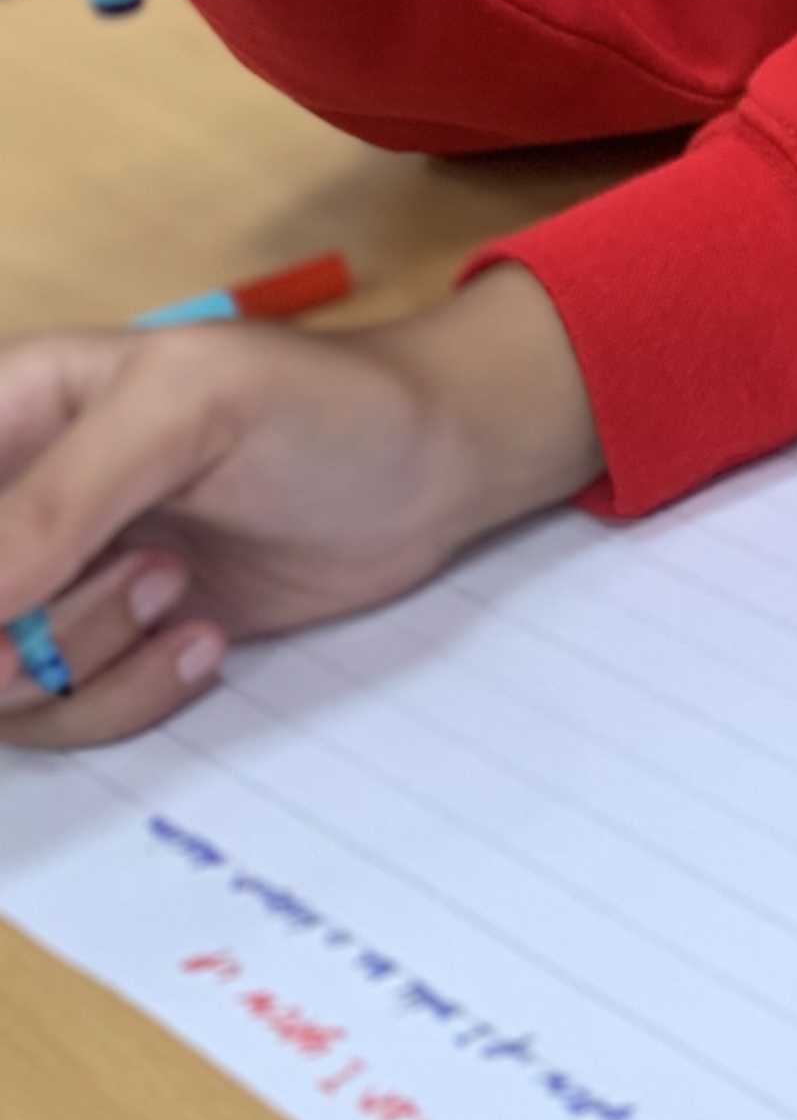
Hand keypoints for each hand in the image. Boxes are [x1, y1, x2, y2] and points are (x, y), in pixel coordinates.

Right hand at [0, 268, 604, 749]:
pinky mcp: (110, 644)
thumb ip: (58, 500)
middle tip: (143, 578)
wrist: (431, 469)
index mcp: (5, 412)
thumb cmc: (321, 404)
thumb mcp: (186, 410)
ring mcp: (54, 580)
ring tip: (181, 583)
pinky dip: (130, 694)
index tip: (22, 606)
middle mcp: (13, 502)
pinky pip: (63, 715)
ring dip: (87, 657)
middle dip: (21, 631)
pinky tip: (205, 633)